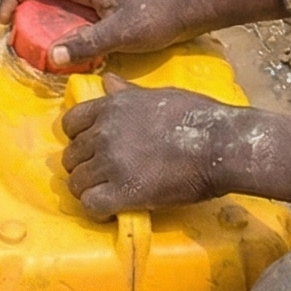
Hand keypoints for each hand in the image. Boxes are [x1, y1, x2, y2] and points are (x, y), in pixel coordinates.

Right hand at [0, 0, 285, 71]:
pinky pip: (71, 0)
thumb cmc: (159, 16)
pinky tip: (64, 40)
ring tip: (34, 40)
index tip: (4, 21)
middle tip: (15, 34)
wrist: (193, 5)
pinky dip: (57, 16)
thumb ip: (85, 44)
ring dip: (40, 11)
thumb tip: (49, 56)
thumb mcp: (122, 33)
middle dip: (21, 3)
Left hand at [60, 76, 290, 215]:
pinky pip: (90, 204)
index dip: (80, 137)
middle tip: (106, 174)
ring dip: (90, 189)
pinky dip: (99, 209)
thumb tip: (107, 80)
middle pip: (71, 156)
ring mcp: (111, 163)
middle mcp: (104, 132)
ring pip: (77, 183)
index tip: (95, 147)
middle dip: (85, 166)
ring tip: (111, 192)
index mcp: (112, 106)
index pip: (70, 123)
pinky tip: (115, 207)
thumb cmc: (197, 115)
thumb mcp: (158, 94)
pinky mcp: (123, 192)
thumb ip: (127, 92)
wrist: (220, 144)